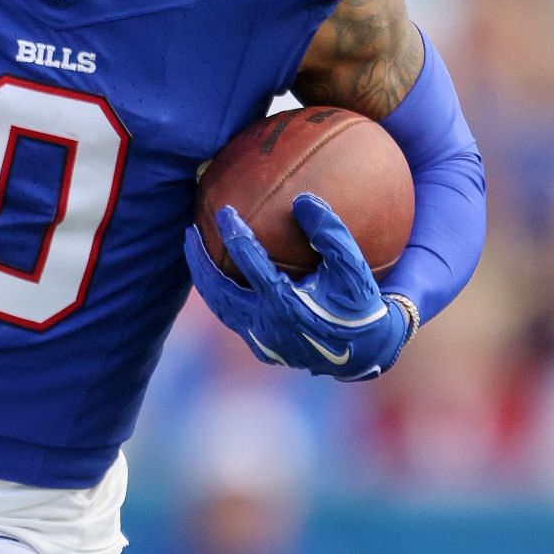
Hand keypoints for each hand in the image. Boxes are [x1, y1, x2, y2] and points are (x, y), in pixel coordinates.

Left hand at [183, 194, 410, 379]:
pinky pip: (233, 318)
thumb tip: (303, 200)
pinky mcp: (261, 348)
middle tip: (189, 231)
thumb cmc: (360, 305)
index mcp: (286, 304)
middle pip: (218, 291)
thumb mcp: (354, 269)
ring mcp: (260, 340)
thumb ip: (331, 234)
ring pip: (220, 308)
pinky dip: (221, 295)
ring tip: (195, 253)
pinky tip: (220, 276)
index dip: (235, 234)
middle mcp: (266, 325)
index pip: (250, 263)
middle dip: (199, 261)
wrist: (365, 353)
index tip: (224, 211)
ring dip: (205, 279)